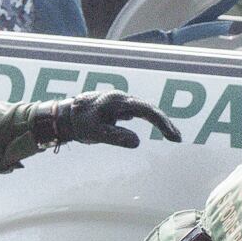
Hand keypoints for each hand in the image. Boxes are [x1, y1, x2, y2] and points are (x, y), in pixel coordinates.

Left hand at [47, 90, 182, 148]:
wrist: (64, 116)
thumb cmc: (78, 124)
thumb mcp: (95, 133)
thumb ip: (115, 137)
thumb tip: (137, 142)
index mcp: (118, 101)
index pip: (146, 111)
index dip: (161, 123)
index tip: (173, 136)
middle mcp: (121, 98)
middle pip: (149, 109)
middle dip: (165, 123)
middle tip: (177, 138)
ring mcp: (120, 102)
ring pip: (145, 110)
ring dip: (159, 121)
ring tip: (172, 135)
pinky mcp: (117, 107)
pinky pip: (138, 112)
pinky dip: (150, 120)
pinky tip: (157, 127)